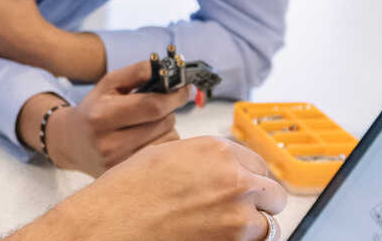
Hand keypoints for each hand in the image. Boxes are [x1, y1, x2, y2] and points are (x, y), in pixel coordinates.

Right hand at [9, 137, 287, 240]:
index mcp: (216, 150)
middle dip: (259, 202)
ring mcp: (238, 214)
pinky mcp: (233, 240)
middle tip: (239, 211)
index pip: (256, 162)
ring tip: (225, 228)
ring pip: (268, 222)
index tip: (241, 187)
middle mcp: (235, 178)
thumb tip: (224, 167)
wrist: (109, 225)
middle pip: (272, 192)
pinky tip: (217, 236)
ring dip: (253, 226)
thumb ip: (204, 158)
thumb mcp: (165, 155)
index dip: (248, 176)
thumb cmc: (126, 192)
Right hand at [28, 59, 190, 176]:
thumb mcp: (108, 84)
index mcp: (102, 116)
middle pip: (164, 122)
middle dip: (169, 109)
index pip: (152, 106)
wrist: (71, 143)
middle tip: (157, 105)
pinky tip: (147, 139)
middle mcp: (109, 144)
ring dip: (167, 127)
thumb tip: (167, 69)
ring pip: (170, 139)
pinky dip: (164, 143)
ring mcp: (120, 164)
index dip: (175, 96)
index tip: (184, 88)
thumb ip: (137, 72)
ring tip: (147, 124)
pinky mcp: (129, 175)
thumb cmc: (94, 109)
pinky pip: (165, 154)